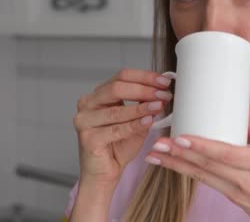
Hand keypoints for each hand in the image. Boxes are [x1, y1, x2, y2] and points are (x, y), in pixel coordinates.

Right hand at [72, 68, 173, 184]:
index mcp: (99, 95)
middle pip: (116, 88)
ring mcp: (84, 121)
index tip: (164, 81)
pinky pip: (116, 129)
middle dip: (144, 89)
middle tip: (163, 93)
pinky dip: (135, 124)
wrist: (105, 173)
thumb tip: (163, 90)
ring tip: (160, 106)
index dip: (145, 77)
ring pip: (117, 109)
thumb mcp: (138, 121)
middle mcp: (88, 104)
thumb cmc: (119, 146)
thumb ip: (146, 105)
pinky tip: (149, 121)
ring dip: (141, 107)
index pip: (122, 77)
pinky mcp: (88, 138)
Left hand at [145, 102, 249, 221]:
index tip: (181, 138)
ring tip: (156, 155)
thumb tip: (248, 107)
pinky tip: (175, 164)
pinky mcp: (231, 198)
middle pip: (206, 166)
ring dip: (176, 165)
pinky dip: (189, 172)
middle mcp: (245, 181)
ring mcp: (236, 192)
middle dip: (178, 155)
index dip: (201, 147)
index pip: (225, 154)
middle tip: (157, 144)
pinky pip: (207, 182)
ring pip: (201, 176)